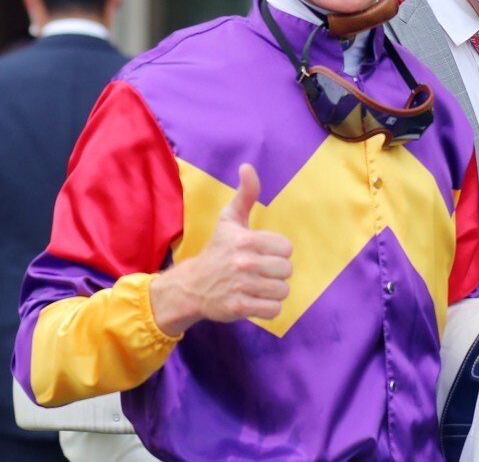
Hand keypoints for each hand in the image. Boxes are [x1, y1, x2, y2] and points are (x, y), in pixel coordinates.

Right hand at [150, 164, 292, 335]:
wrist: (192, 285)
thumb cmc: (217, 250)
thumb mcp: (229, 219)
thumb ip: (245, 194)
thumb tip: (247, 167)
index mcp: (246, 240)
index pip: (286, 248)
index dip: (277, 252)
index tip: (262, 253)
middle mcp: (244, 262)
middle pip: (286, 270)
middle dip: (276, 273)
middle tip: (260, 272)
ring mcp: (241, 286)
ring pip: (282, 291)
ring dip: (273, 291)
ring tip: (258, 286)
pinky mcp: (239, 307)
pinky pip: (273, 310)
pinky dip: (268, 308)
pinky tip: (255, 300)